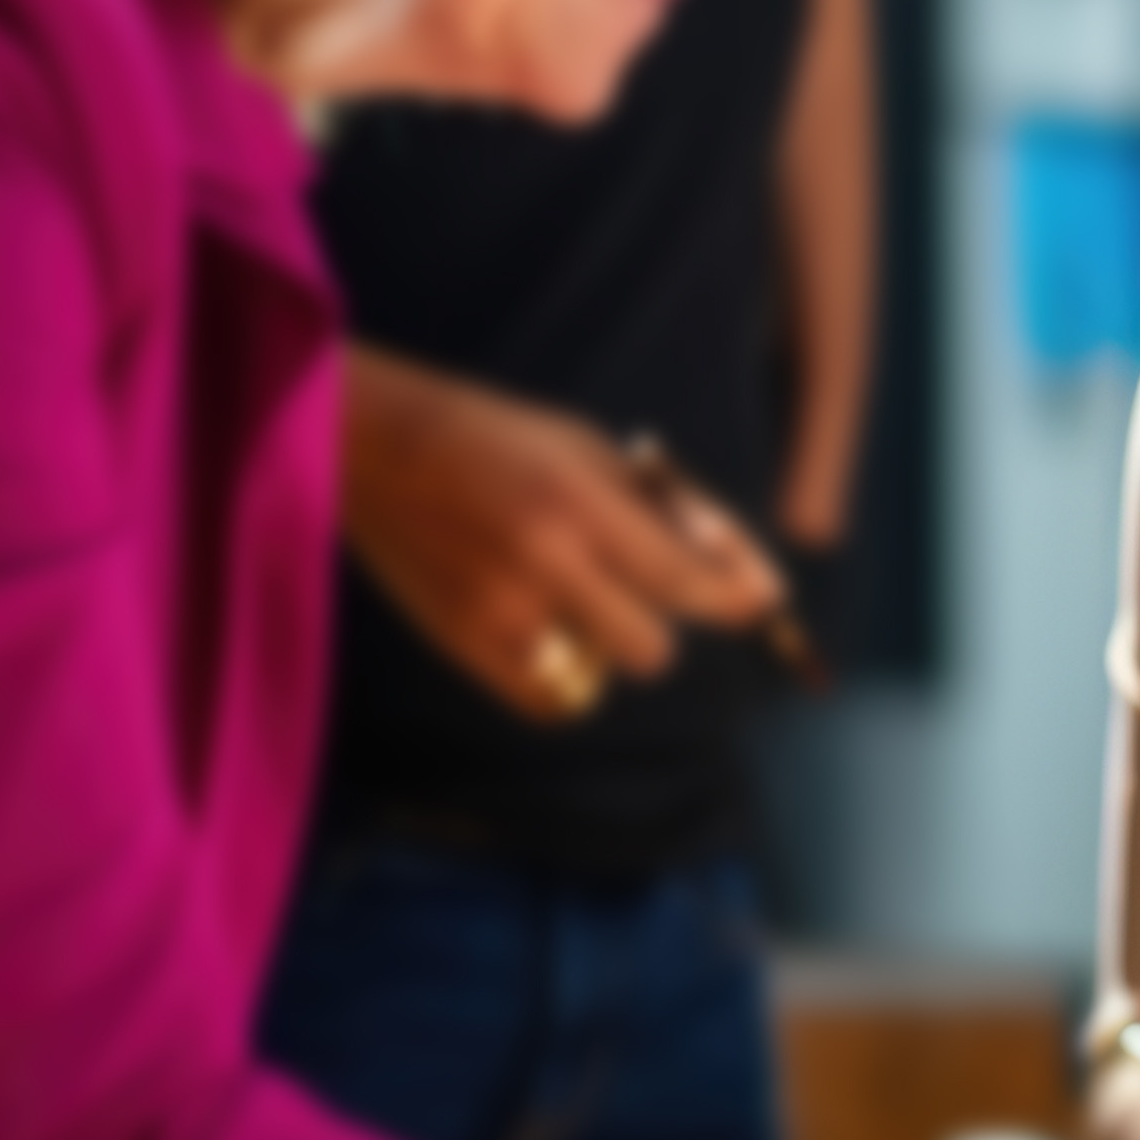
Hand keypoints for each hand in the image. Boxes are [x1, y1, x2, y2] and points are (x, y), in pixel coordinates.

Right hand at [339, 348, 779, 718]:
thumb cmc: (498, 441)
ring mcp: (499, 614)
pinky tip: (542, 624)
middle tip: (632, 584)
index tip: (764, 602)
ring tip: (570, 593)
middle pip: (652, 651)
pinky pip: (551, 699)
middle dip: (659, 622)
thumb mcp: (589, 448)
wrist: (375, 448)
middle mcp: (542, 564)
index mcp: (578, 502)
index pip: (686, 580)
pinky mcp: (463, 646)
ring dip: (606, 646)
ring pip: (602, 676)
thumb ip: (665, 510)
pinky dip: (563, 673)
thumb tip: (743, 576)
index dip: (735, 598)